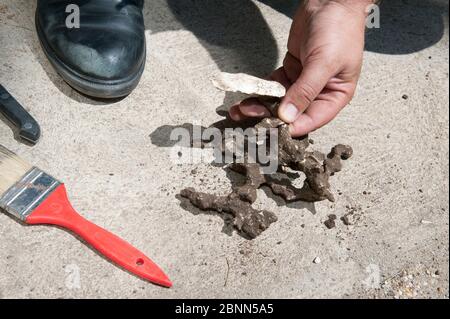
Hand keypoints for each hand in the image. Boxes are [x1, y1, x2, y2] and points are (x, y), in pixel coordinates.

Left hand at [229, 0, 371, 135]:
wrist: (330, 1)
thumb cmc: (339, 30)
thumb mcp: (324, 63)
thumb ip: (305, 91)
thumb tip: (287, 116)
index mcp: (335, 96)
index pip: (311, 120)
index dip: (290, 127)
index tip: (269, 129)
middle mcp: (318, 92)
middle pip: (291, 112)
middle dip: (268, 116)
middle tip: (248, 117)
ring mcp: (303, 82)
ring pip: (280, 101)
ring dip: (261, 105)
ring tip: (241, 109)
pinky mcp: (291, 71)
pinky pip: (274, 86)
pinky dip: (261, 90)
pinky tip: (248, 95)